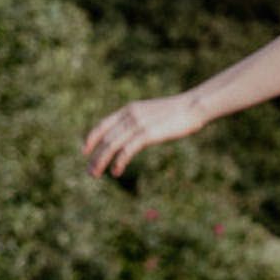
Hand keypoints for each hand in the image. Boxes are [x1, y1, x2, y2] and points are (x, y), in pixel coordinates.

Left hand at [81, 92, 205, 179]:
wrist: (194, 106)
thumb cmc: (179, 111)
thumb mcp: (154, 112)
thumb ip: (142, 120)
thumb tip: (137, 132)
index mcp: (130, 109)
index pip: (103, 124)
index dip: (92, 138)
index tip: (85, 151)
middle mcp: (130, 115)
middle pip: (105, 138)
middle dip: (95, 156)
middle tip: (90, 171)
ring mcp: (138, 124)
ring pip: (111, 146)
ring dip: (101, 161)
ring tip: (96, 174)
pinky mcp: (147, 134)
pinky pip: (127, 150)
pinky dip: (119, 162)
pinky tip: (116, 172)